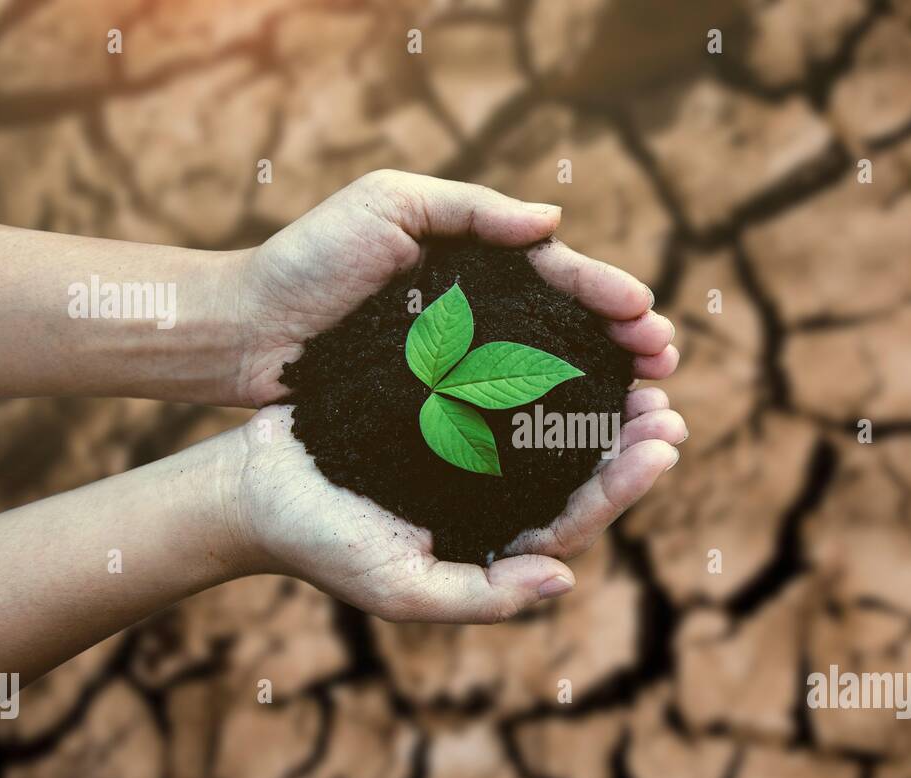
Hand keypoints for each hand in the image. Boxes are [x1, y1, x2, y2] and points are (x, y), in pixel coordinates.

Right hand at [226, 396, 684, 623]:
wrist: (253, 487)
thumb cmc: (321, 544)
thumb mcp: (400, 588)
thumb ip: (483, 597)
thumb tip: (565, 581)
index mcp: (492, 545)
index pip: (576, 521)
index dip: (624, 485)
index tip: (664, 445)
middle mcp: (492, 500)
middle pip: (578, 474)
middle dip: (629, 441)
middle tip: (667, 403)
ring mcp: (472, 455)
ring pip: (553, 428)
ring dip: (599, 399)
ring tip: (638, 364)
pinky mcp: (448, 412)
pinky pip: (509, 389)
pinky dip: (546, 365)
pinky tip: (571, 334)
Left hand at [227, 169, 680, 406]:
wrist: (244, 332)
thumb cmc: (310, 261)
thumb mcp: (388, 204)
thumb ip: (470, 208)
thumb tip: (553, 222)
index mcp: (473, 265)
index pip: (557, 276)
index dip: (606, 295)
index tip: (647, 318)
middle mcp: (475, 317)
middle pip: (567, 330)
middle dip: (622, 344)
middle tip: (665, 364)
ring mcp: (458, 366)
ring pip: (546, 377)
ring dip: (600, 390)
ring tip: (645, 405)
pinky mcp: (436, 409)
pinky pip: (504, 416)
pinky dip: (547, 426)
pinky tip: (582, 441)